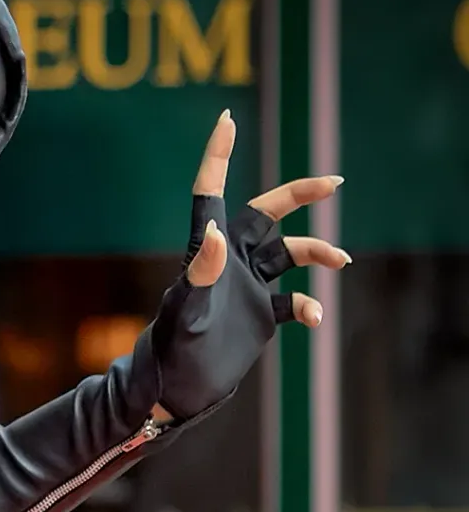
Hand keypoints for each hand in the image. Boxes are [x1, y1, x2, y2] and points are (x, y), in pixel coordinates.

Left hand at [139, 111, 347, 421]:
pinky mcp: (261, 314)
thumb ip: (201, 272)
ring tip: (341, 262)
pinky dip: (311, 303)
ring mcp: (246, 287)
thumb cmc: (171, 352)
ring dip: (317, 251)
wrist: (174, 393)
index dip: (219, 156)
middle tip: (334, 182)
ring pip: (289, 253)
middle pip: (266, 214)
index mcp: (204, 251)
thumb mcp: (186, 311)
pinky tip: (314, 318)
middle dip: (298, 195)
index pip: (211, 192)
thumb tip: (218, 233)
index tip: (227, 119)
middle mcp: (228, 262)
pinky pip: (295, 298)